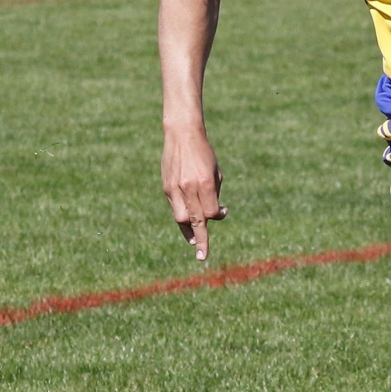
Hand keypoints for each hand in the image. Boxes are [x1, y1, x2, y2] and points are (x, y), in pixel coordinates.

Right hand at [162, 127, 226, 260]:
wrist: (182, 135)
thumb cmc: (204, 154)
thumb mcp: (216, 172)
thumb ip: (215, 195)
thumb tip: (215, 215)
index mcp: (204, 183)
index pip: (211, 213)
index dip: (218, 215)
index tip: (224, 211)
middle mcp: (188, 188)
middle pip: (195, 221)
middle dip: (201, 240)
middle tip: (202, 256)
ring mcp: (175, 189)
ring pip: (181, 219)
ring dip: (188, 231)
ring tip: (195, 241)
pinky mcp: (167, 187)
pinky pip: (174, 208)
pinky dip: (181, 218)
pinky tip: (187, 225)